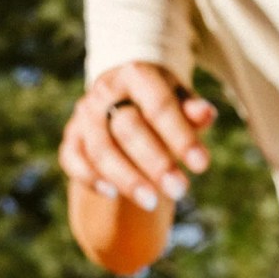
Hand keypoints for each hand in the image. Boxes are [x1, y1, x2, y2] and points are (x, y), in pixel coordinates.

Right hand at [60, 60, 214, 207]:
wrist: (122, 96)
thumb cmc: (159, 102)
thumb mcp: (179, 100)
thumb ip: (191, 110)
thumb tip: (207, 114)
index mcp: (136, 75)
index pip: (159, 106)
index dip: (180, 137)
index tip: (202, 165)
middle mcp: (105, 91)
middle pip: (127, 128)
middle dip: (155, 162)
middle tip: (180, 191)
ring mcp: (85, 114)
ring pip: (101, 149)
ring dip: (126, 178)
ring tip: (152, 203)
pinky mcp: (71, 137)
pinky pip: (73, 159)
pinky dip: (90, 177)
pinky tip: (111, 194)